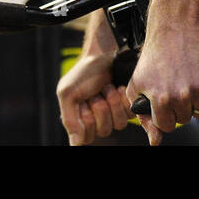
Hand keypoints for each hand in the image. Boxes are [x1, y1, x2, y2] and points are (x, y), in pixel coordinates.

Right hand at [57, 11, 131, 145]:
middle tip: (96, 92)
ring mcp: (114, 114)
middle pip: (103, 131)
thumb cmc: (83, 72)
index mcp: (80, 120)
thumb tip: (75, 144)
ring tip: (107, 87)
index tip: (84, 103)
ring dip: (112, 102)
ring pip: (118, 124)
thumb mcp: (68, 93)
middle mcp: (97, 120)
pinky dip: (123, 99)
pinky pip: (130, 114)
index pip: (85, 138)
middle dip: (100, 108)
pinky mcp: (127, 106)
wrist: (103, 54)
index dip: (86, 121)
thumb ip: (69, 119)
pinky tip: (118, 87)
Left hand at [128, 0, 198, 145]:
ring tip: (187, 82)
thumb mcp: (137, 84)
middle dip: (180, 108)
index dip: (166, 116)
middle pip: (185, 119)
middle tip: (176, 89)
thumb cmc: (156, 55)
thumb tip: (155, 140)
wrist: (177, 29)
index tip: (166, 105)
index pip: (167, 126)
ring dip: (195, 101)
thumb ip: (143, 115)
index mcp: (161, 99)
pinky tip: (198, 78)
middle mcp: (181, 95)